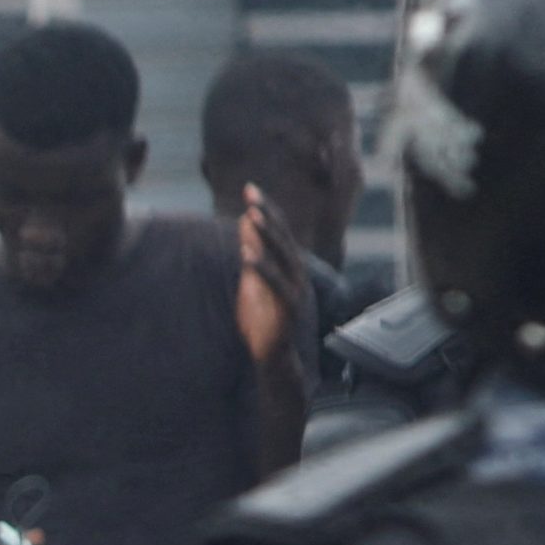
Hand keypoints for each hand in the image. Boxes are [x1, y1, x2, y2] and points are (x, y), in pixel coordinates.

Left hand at [236, 185, 311, 368]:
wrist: (272, 355)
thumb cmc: (262, 318)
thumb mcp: (252, 280)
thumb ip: (252, 252)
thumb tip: (246, 221)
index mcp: (289, 264)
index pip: (278, 230)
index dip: (266, 209)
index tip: (250, 188)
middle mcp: (297, 273)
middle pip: (283, 237)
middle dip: (267, 214)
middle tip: (252, 194)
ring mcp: (296, 289)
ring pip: (283, 257)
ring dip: (267, 235)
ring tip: (251, 216)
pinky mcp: (290, 307)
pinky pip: (276, 284)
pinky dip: (262, 268)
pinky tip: (247, 255)